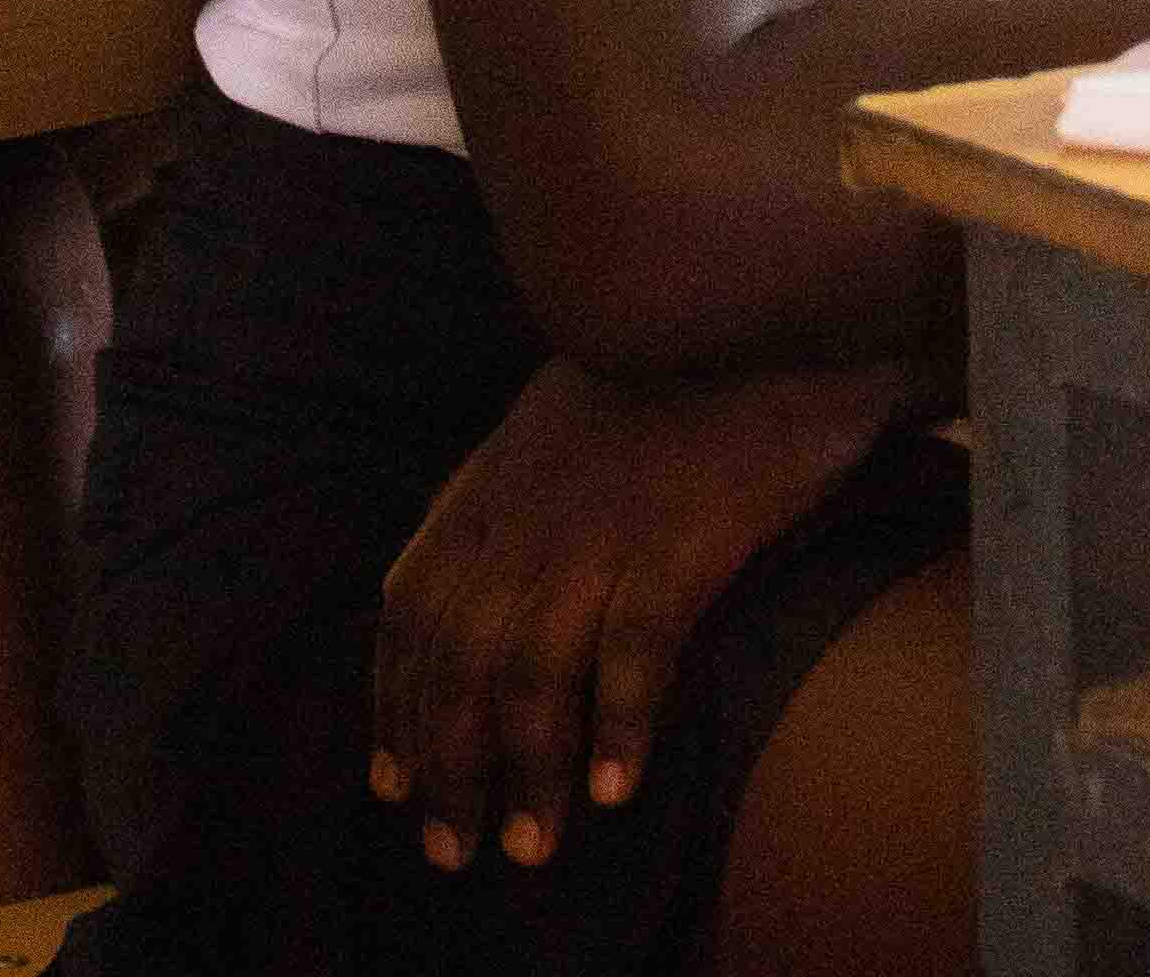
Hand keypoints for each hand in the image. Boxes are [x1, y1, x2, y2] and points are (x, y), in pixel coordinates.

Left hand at [367, 352, 921, 876]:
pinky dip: (616, 723)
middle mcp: (528, 515)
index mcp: (491, 482)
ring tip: (531, 844)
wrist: (757, 300)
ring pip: (531, 674)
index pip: (410, 608)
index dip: (394, 699)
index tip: (392, 778)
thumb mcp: (552, 412)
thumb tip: (476, 574)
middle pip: (458, 660)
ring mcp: (601, 529)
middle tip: (454, 849)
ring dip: (525, 770)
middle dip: (446, 763)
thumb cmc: (664, 361)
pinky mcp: (679, 539)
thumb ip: (508, 488)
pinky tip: (615, 785)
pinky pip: (634, 650)